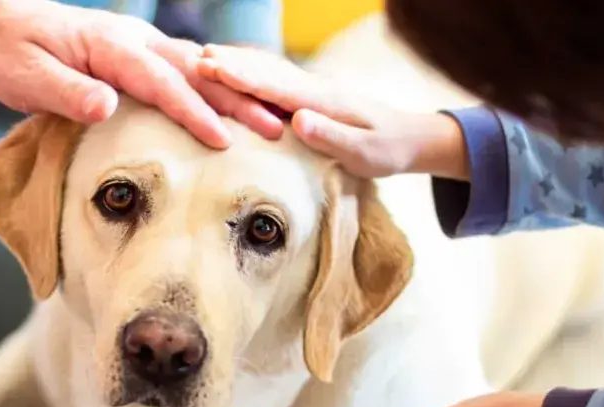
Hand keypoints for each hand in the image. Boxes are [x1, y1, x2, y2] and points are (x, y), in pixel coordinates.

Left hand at [0, 0, 283, 147]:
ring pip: (197, 69)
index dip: (194, 112)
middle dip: (238, 100)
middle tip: (277, 128)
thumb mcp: (25, 75)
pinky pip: (185, 72)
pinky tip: (238, 108)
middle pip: (196, 72)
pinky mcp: (137, 56)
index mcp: (110, 46)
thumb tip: (106, 106)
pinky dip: (216, 89)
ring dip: (236, 94)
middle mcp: (133, 40)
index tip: (224, 141)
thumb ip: (65, 92)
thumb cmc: (8, 51)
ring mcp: (139, 45)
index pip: (161, 82)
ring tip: (273, 121)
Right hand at [197, 44, 468, 178]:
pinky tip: (236, 71)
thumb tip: (299, 120)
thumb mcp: (365, 153)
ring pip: (267, 71)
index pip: (273, 85)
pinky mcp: (311, 97)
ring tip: (203, 58)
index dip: (240, 76)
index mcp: (321, 102)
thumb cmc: (388, 150)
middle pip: (264, 72)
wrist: (412, 137)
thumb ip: (332, 136)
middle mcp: (313, 89)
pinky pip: (274, 79)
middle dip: (229, 64)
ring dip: (236, 63)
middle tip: (191, 57)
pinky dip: (251, 71)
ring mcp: (312, 90)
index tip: (210, 66)